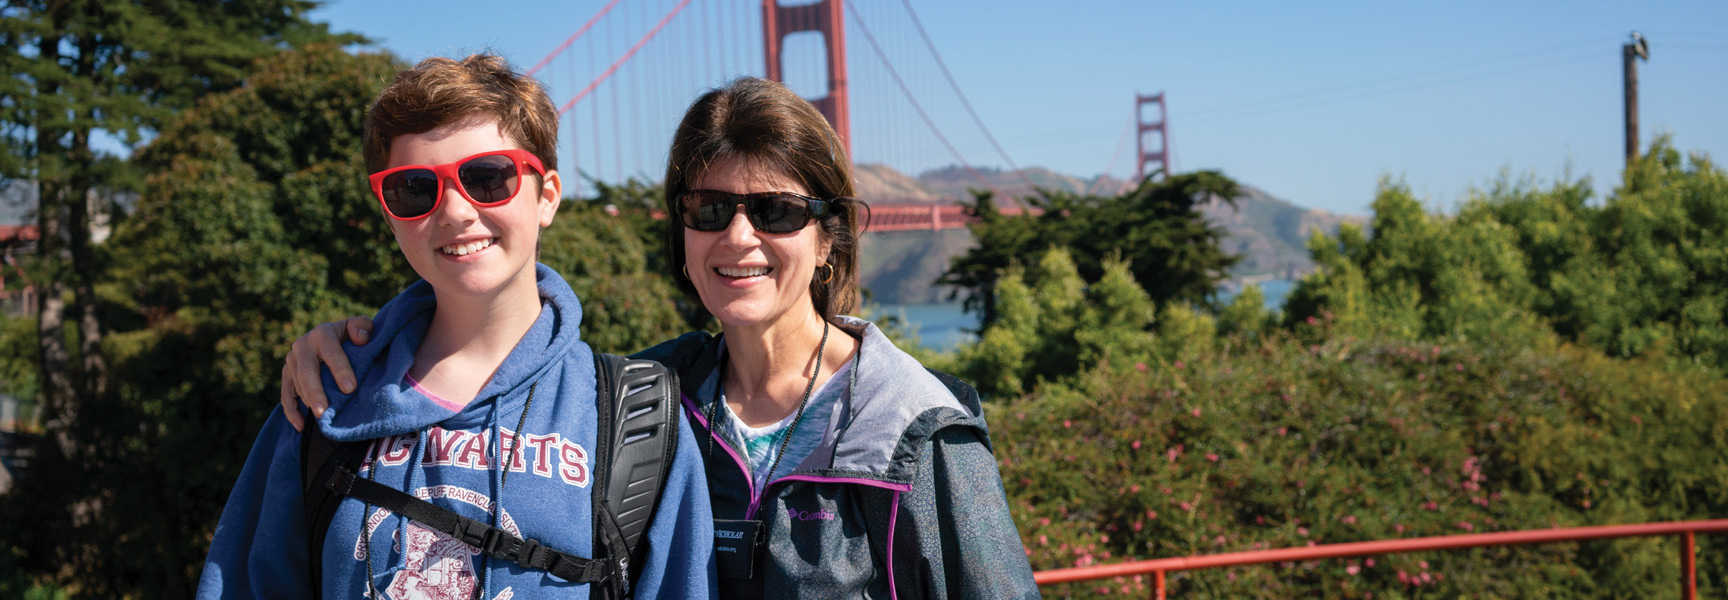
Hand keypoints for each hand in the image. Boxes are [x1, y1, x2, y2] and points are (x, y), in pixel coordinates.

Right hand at [280, 316, 372, 430]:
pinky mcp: (287, 375)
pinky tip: (301, 426)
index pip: (331, 353)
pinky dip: (292, 412)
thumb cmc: (351, 335)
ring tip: (320, 420)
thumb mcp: (360, 326)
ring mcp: (292, 361)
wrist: (331, 338)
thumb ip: (363, 327)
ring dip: (307, 403)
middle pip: (306, 372)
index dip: (341, 370)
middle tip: (324, 412)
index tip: (350, 388)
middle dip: (315, 393)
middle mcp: (302, 346)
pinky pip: (286, 396)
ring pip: (297, 386)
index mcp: (322, 333)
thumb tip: (361, 338)